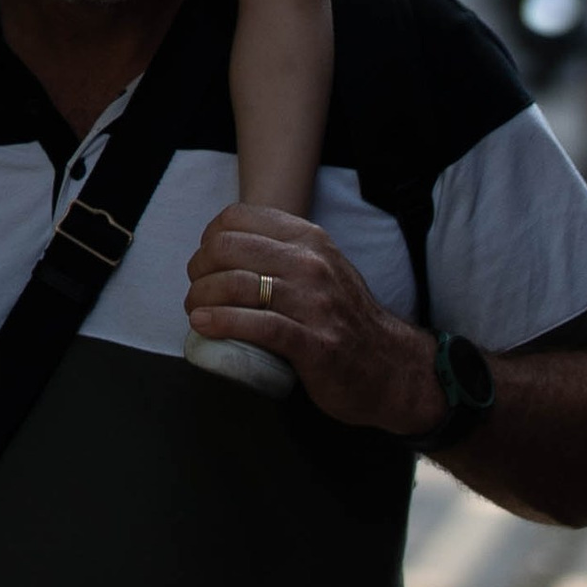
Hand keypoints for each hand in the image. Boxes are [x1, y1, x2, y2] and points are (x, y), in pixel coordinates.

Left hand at [186, 206, 441, 437]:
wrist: (392, 368)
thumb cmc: (346, 319)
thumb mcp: (322, 267)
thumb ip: (284, 252)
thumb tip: (227, 247)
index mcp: (309, 239)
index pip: (239, 218)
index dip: (209, 237)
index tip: (204, 260)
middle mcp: (311, 263)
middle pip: (229, 249)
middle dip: (199, 268)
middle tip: (194, 289)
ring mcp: (314, 303)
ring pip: (237, 285)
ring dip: (202, 298)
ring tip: (194, 310)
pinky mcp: (314, 343)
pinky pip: (256, 326)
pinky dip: (221, 324)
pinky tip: (203, 326)